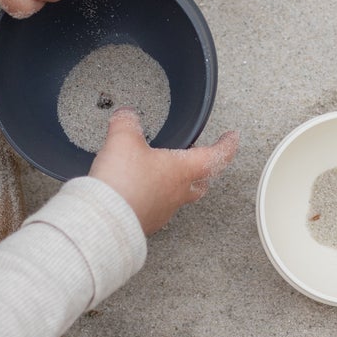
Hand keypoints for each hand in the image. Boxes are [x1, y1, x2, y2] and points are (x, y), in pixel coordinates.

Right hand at [90, 110, 239, 235]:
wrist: (105, 219)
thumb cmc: (123, 182)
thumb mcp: (123, 139)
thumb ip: (127, 123)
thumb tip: (127, 115)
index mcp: (182, 170)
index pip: (216, 156)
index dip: (227, 145)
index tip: (231, 139)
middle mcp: (177, 193)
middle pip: (201, 182)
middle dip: (203, 170)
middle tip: (199, 159)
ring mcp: (163, 210)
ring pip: (179, 196)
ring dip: (175, 184)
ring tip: (162, 172)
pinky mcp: (146, 222)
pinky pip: (156, 207)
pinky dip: (152, 197)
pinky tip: (139, 190)